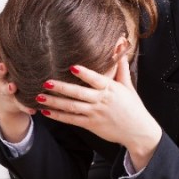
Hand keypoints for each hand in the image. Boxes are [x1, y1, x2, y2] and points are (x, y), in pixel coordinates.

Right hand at [0, 44, 35, 142]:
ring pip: (4, 89)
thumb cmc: (20, 71)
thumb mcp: (18, 60)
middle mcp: (2, 77)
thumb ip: (26, 48)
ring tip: (12, 87)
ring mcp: (6, 90)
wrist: (10, 99)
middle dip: (0, 69)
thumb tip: (46, 25)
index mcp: (3, 64)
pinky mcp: (15, 102)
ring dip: (8, 88)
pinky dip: (25, 107)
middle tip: (3, 67)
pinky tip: (32, 109)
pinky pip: (20, 105)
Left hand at [37, 55, 161, 170]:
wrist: (138, 131)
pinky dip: (59, 116)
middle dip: (61, 88)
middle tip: (45, 82)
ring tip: (40, 97)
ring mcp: (95, 113)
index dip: (84, 73)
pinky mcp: (91, 125)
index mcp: (111, 89)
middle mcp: (101, 101)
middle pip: (79, 93)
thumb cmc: (133, 107)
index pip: (96, 79)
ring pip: (72, 107)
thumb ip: (121, 68)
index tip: (71, 66)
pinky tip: (47, 112)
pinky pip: (72, 120)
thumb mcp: (128, 86)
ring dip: (55, 102)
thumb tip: (122, 46)